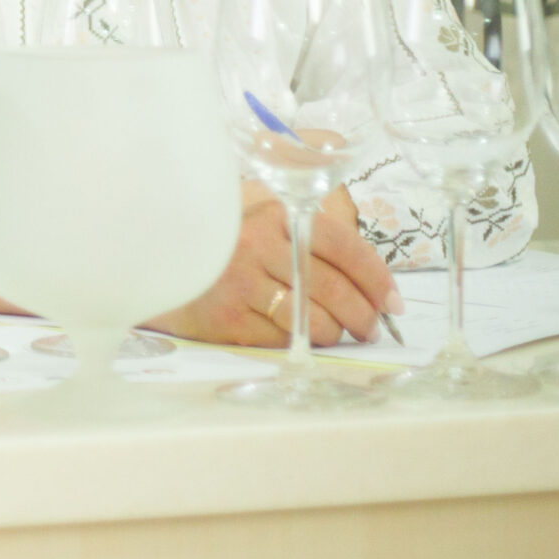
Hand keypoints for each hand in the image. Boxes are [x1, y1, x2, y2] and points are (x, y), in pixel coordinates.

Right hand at [149, 180, 403, 346]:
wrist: (165, 260)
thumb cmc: (228, 242)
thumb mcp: (266, 218)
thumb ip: (311, 232)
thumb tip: (370, 269)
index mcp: (277, 216)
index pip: (343, 246)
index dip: (376, 278)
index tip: (393, 303)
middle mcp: (258, 245)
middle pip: (333, 289)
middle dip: (363, 315)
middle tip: (370, 328)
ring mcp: (240, 283)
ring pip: (313, 320)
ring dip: (335, 333)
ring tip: (338, 334)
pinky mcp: (227, 317)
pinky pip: (283, 338)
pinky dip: (300, 342)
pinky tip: (301, 338)